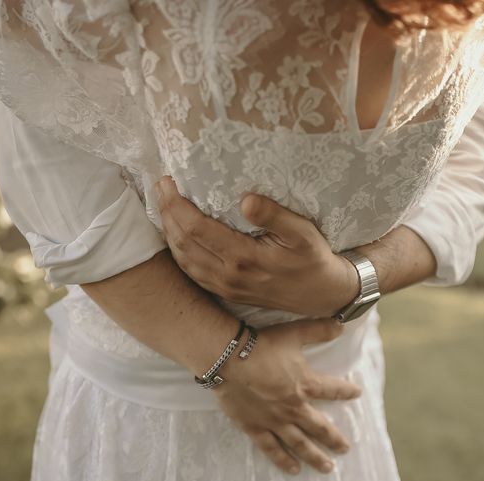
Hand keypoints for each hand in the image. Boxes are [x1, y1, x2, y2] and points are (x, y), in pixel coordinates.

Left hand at [155, 176, 358, 317]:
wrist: (322, 295)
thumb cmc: (313, 259)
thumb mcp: (303, 233)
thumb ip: (274, 215)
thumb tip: (246, 199)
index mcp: (243, 258)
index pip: (195, 228)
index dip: (176, 203)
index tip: (169, 181)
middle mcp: (229, 276)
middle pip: (182, 242)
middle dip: (167, 212)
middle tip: (161, 186)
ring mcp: (225, 287)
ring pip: (183, 259)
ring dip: (169, 231)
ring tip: (164, 205)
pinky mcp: (226, 293)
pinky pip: (192, 272)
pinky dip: (178, 251)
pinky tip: (176, 235)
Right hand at [213, 317, 361, 474]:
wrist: (227, 358)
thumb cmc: (260, 345)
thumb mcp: (293, 333)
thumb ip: (319, 330)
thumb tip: (341, 325)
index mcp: (306, 384)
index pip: (333, 390)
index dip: (347, 391)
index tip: (356, 394)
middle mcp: (294, 407)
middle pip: (320, 428)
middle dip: (335, 440)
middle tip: (345, 450)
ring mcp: (275, 420)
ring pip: (300, 444)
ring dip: (315, 457)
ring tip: (327, 468)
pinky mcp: (255, 427)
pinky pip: (272, 448)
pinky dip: (284, 460)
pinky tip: (294, 470)